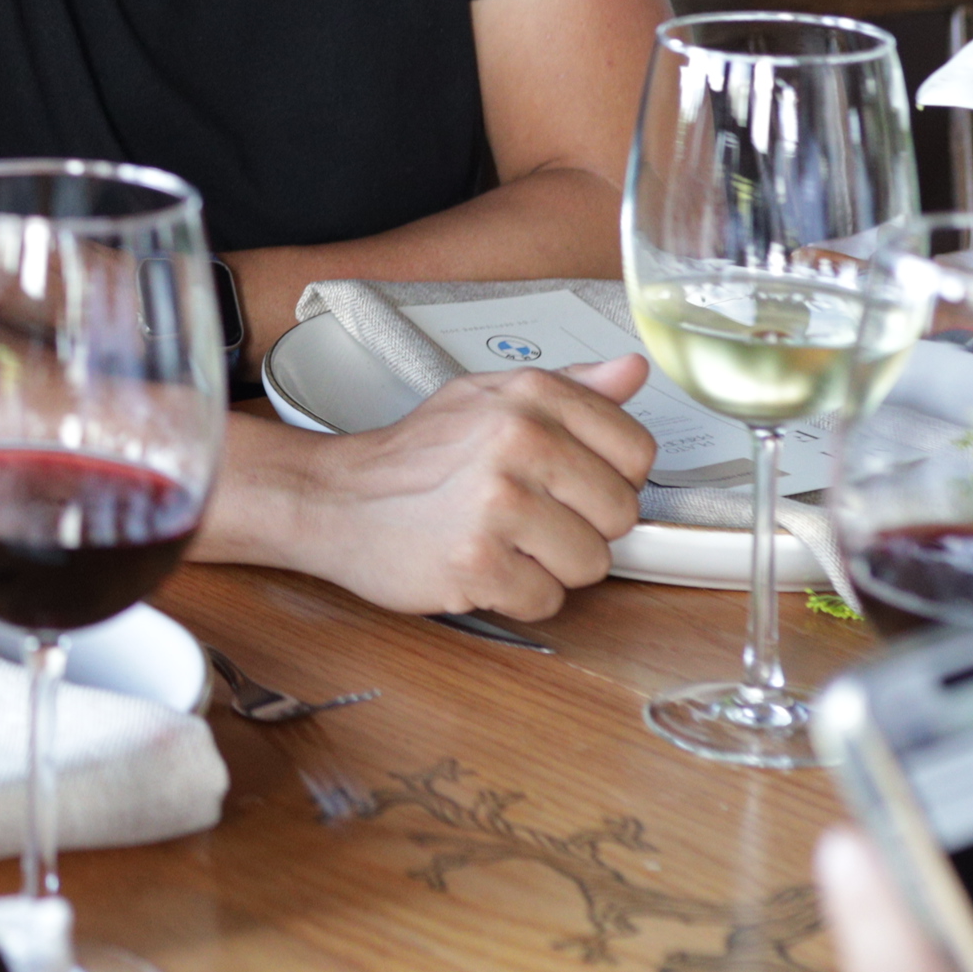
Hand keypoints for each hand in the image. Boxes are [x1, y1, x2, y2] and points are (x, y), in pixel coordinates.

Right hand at [243, 356, 654, 617]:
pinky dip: (517, 596)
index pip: (637, 451)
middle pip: (621, 514)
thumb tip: (632, 370)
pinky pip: (546, 601)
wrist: (335, 498)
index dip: (611, 477)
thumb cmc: (414, 456)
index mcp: (530, 396)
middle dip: (581, 526)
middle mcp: (519, 441)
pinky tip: (482, 566)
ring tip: (502, 541)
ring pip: (591, 564)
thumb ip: (569, 388)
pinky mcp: (478, 563)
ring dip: (550, 566)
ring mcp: (498, 503)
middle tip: (529, 516)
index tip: (573, 483)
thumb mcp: (487, 397)